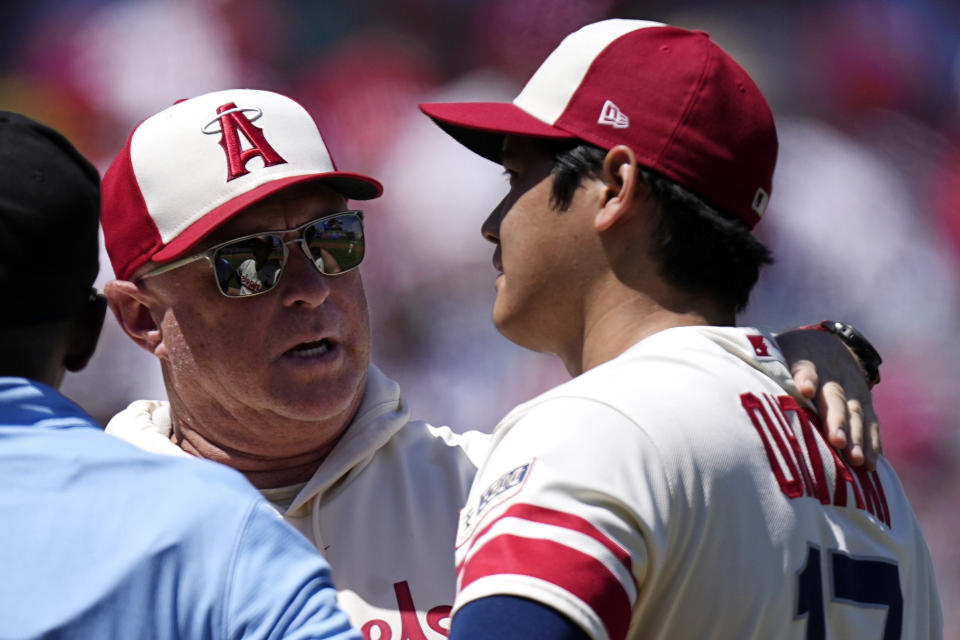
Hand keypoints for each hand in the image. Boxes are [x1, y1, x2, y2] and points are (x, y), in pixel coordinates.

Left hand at [777, 328, 880, 470]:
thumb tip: (741, 388)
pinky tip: (870, 464)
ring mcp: (853, 388)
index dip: (806, 377)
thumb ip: (765, 370)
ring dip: (858, 437)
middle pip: (834, 396)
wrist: (826, 345)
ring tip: (856, 459)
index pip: (806, 367)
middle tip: (837, 441)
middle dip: (836, 419)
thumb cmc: (789, 357)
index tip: (806, 390)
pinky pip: (871, 423)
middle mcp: (834, 373)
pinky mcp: (864, 402)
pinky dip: (872, 443)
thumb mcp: (776, 355)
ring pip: (856, 412)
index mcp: (807, 358)